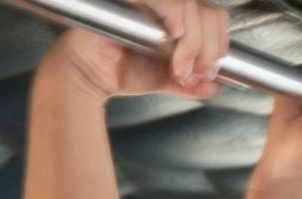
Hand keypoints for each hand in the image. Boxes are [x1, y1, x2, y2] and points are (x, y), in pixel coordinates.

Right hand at [48, 0, 229, 101]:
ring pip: (190, 5)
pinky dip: (173, 12)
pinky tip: (173, 32)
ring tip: (180, 67)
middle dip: (208, 49)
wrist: (83, 77)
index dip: (219, 42)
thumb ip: (188, 82)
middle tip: (197, 73)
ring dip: (193, 42)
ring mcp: (147, 0)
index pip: (211, 14)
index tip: (210, 69)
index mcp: (173, 15)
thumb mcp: (161, 78)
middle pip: (206, 10)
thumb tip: (212, 87)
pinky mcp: (131, 0)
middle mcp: (163, 4)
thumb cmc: (114, 69)